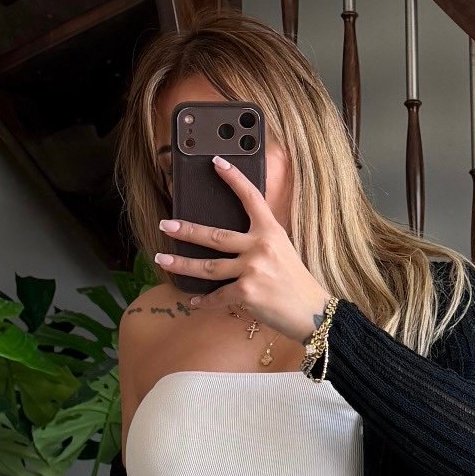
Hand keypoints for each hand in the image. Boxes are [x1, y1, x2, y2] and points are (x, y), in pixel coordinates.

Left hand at [155, 158, 331, 342]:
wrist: (312, 312)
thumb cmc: (296, 282)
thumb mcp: (282, 250)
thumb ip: (259, 240)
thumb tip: (230, 239)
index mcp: (270, 231)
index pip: (250, 198)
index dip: (233, 179)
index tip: (216, 163)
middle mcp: (260, 246)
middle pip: (214, 235)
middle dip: (186, 230)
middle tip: (165, 225)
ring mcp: (252, 269)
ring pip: (207, 266)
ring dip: (181, 264)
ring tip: (163, 259)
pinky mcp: (246, 292)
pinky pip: (217, 295)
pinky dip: (205, 301)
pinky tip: (195, 300)